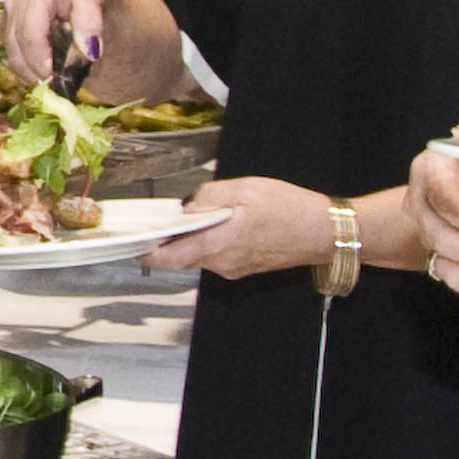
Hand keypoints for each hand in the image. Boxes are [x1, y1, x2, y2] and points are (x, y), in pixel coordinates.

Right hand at [2, 0, 106, 88]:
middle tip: (55, 87)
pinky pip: (11, 52)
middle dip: (34, 70)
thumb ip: (91, 21)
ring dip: (29, 72)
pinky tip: (43, 72)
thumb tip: (90, 51)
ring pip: (11, 52)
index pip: (30, 32)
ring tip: (52, 82)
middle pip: (17, 45)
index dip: (38, 59)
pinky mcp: (6, 23)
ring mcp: (8, 12)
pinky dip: (26, 67)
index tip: (53, 78)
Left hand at [140, 176, 338, 277]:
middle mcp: (222, 263)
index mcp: (217, 244)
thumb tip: (188, 206)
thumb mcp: (244, 189)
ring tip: (197, 215)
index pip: (168, 258)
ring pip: (199, 255)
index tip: (132, 240)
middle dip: (170, 238)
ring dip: (192, 238)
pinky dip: (211, 241)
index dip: (146, 250)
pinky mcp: (245, 267)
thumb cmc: (289, 209)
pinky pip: (218, 255)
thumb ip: (209, 196)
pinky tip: (221, 223)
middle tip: (163, 218)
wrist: (325, 232)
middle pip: (181, 256)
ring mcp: (234, 268)